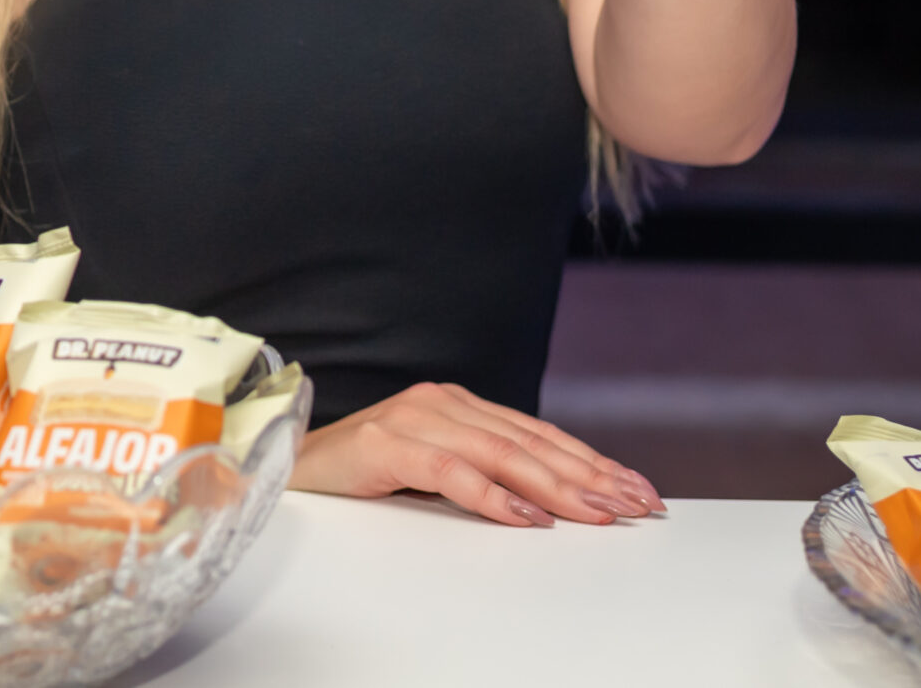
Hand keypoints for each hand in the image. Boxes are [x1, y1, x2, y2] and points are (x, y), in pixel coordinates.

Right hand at [287, 381, 663, 526]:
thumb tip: (551, 503)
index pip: (538, 434)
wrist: (283, 468)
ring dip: (558, 488)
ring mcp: (414, 418)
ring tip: (599, 513)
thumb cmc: (360, 475)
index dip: (591, 461)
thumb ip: (479, 470)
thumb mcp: (431, 469)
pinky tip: (528, 519)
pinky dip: (494, 497)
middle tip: (637, 503)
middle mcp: (442, 401)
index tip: (636, 488)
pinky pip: (453, 472)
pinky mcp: (387, 444)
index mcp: (456, 404)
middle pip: (531, 442)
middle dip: (592, 475)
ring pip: (503, 454)